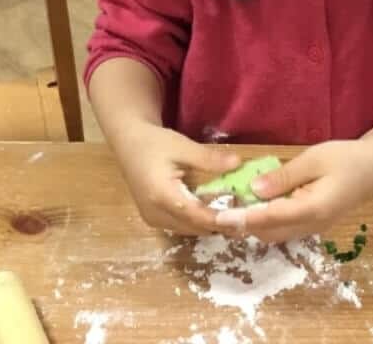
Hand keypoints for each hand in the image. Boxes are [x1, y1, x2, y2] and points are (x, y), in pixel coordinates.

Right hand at [117, 123, 240, 235]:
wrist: (128, 143)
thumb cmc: (154, 143)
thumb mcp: (182, 146)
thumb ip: (209, 158)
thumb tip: (237, 163)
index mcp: (162, 196)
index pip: (197, 216)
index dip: (221, 219)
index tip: (243, 218)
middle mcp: (156, 214)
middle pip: (195, 227)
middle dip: (219, 223)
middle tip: (244, 215)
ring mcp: (153, 219)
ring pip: (189, 230)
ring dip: (209, 224)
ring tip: (232, 212)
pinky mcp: (154, 219)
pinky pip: (181, 226)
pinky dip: (197, 221)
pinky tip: (212, 209)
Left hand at [214, 140, 372, 242]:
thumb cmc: (347, 158)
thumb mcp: (314, 159)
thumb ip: (284, 176)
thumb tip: (255, 189)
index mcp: (313, 209)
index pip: (270, 218)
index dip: (243, 218)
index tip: (219, 216)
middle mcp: (312, 225)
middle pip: (269, 232)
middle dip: (243, 225)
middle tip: (218, 209)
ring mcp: (314, 228)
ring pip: (275, 234)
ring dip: (254, 224)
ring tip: (231, 207)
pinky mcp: (313, 224)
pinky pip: (284, 229)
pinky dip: (266, 221)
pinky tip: (256, 205)